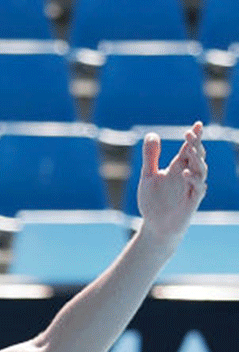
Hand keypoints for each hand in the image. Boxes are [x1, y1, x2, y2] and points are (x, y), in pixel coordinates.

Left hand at [136, 122, 207, 243]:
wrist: (155, 227)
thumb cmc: (153, 202)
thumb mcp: (148, 177)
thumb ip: (151, 156)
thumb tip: (152, 134)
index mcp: (178, 167)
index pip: (189, 148)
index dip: (194, 136)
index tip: (197, 124)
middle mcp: (187, 175)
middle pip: (197, 156)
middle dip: (196, 144)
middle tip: (191, 133)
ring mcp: (191, 188)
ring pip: (201, 170)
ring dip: (197, 159)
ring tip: (190, 149)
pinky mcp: (192, 201)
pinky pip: (198, 188)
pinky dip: (193, 180)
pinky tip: (186, 173)